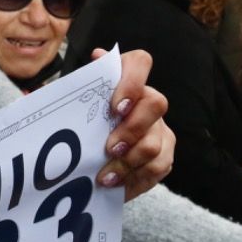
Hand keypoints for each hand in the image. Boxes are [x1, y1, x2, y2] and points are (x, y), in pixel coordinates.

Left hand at [92, 47, 174, 200]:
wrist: (91, 157)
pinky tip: (115, 185)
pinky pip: (158, 168)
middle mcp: (149, 101)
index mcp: (127, 80)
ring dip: (128, 163)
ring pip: (155, 143)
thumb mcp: (76, 106)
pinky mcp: (165, 155)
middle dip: (131, 129)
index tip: (115, 107)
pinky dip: (134, 179)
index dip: (131, 81)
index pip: (140, 62)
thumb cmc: (84, 124)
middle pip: (156, 103)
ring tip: (105, 176)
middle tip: (109, 148)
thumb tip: (97, 56)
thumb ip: (83, 84)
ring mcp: (160, 128)